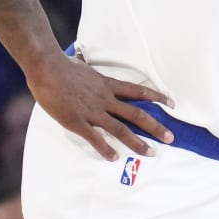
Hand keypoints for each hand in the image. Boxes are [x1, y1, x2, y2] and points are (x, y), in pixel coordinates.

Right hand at [25, 52, 174, 160]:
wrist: (47, 68)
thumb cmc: (63, 65)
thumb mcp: (84, 66)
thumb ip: (90, 71)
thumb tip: (84, 60)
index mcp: (108, 85)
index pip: (138, 91)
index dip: (156, 97)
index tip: (171, 104)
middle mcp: (106, 99)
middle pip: (137, 114)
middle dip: (156, 127)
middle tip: (171, 137)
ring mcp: (93, 111)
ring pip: (121, 129)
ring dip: (137, 142)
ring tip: (151, 153)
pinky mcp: (77, 121)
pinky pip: (95, 138)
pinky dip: (105, 149)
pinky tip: (114, 158)